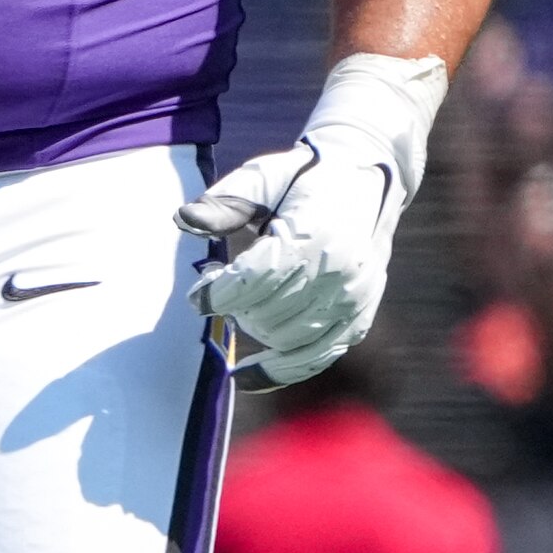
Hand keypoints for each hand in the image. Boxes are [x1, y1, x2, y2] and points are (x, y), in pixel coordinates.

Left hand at [177, 54, 444, 388]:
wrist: (367, 181)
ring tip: (236, 307)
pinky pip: (319, 356)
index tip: (196, 298)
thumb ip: (225, 201)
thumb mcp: (263, 175)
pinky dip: (282, 370)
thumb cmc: (303, 177)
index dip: (222, 293)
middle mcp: (341, 273)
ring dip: (253, 331)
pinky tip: (247, 377)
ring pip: (291, 339)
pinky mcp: (359, 317)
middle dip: (234, 308)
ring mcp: (354, 300)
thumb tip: (185, 220)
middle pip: (272, 312)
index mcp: (316, 234)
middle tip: (212, 289)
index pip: (260, 278)